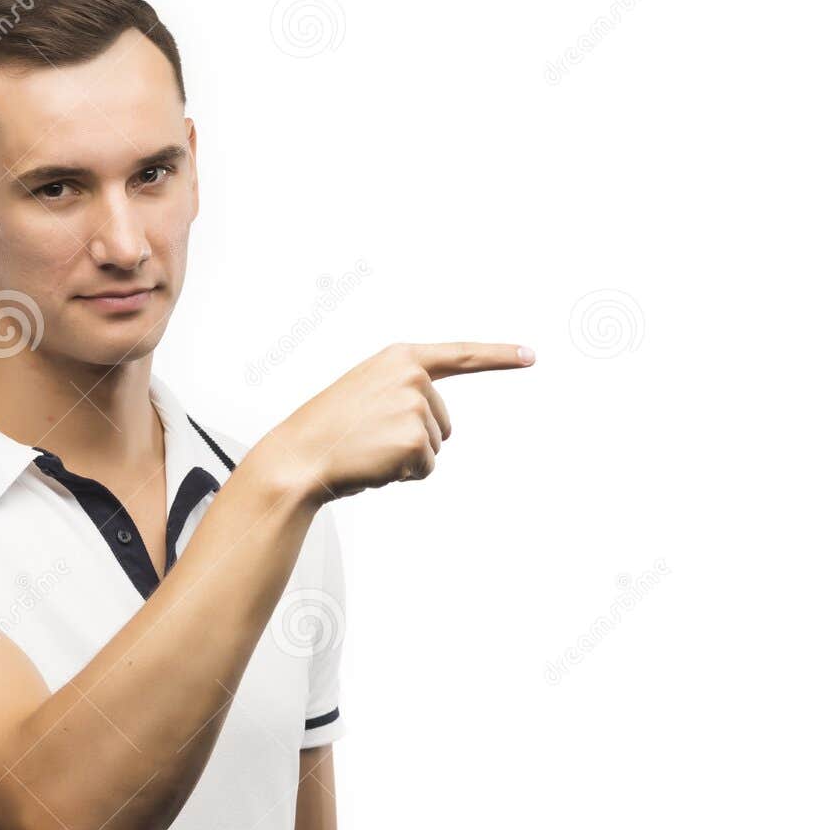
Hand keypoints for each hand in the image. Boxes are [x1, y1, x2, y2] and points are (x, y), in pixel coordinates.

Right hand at [253, 342, 534, 504]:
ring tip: (368, 449)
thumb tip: (434, 422)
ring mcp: (416, 406)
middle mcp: (413, 376)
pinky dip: (403, 474)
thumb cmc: (328, 430)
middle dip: (414, 438)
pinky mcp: (415, 440)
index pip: (461, 355)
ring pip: (435, 447)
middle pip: (443, 421)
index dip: (500, 356)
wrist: (298, 456)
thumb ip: (402, 391)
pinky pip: (425, 468)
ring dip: (406, 457)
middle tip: (369, 438)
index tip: (530, 355)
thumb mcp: (366, 391)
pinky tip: (374, 464)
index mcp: (400, 358)